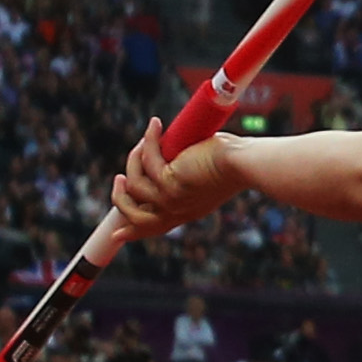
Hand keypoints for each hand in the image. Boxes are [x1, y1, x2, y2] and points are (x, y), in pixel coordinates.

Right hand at [110, 122, 244, 240]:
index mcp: (185, 212)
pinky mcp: (170, 182)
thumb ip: (186, 172)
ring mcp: (171, 199)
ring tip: (142, 142)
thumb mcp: (204, 173)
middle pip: (135, 217)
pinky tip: (155, 125)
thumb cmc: (234, 162)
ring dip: (133, 161)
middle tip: (119, 178)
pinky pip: (147, 161)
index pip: (153, 228)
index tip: (116, 235)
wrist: (244, 163)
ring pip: (134, 187)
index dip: (132, 232)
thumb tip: (170, 151)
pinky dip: (149, 140)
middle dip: (121, 198)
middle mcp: (177, 211)